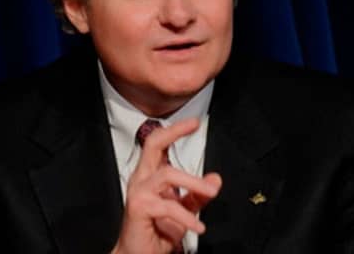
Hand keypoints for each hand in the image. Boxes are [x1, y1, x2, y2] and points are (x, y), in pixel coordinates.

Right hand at [111, 118, 221, 253]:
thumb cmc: (157, 231)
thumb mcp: (183, 210)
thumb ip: (197, 195)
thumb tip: (215, 179)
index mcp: (150, 174)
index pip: (159, 144)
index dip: (175, 130)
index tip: (194, 123)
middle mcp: (142, 178)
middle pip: (154, 144)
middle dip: (174, 132)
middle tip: (194, 125)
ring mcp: (138, 191)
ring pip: (167, 173)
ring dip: (193, 182)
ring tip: (210, 192)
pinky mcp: (138, 207)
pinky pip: (167, 206)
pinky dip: (186, 216)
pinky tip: (198, 226)